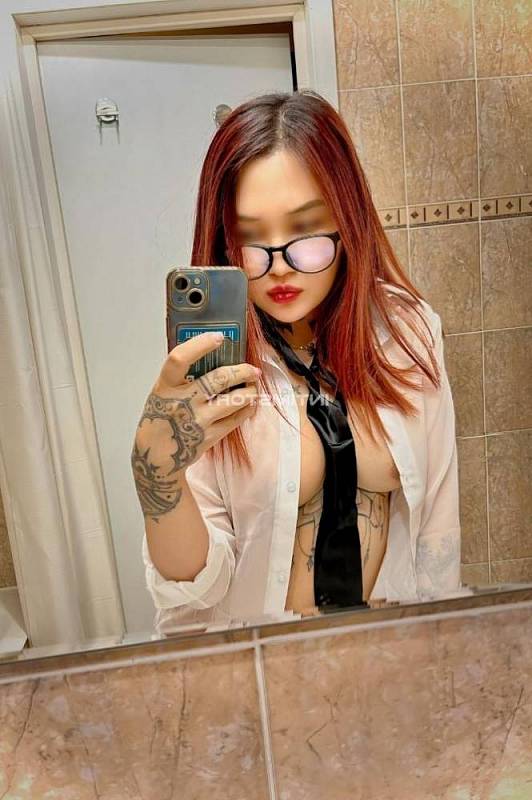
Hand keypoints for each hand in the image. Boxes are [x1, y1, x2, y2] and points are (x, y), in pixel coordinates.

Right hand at [131, 332, 259, 518]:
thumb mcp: (162, 394)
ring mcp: (198, 421)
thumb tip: (212, 354)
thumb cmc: (160, 418)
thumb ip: (181, 377)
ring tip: (254, 386)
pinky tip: (250, 402)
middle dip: (241, 371)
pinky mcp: (210, 436)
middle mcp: (182, 402)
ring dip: (250, 391)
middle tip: (252, 369)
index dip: (201, 344)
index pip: (179, 359)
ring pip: (234, 400)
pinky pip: (237, 418)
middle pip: (218, 379)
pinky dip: (247, 408)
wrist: (156, 457)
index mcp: (165, 387)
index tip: (219, 337)